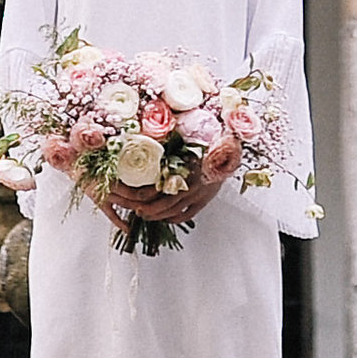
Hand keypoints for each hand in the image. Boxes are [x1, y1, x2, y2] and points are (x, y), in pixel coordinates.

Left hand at [106, 137, 240, 229]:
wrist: (229, 145)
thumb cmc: (204, 138)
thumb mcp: (178, 139)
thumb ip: (162, 146)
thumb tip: (140, 141)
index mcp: (175, 169)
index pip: (148, 191)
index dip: (134, 197)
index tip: (127, 196)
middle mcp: (184, 184)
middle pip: (156, 205)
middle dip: (140, 209)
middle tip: (131, 209)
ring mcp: (196, 194)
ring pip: (170, 212)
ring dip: (155, 216)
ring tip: (144, 214)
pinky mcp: (205, 199)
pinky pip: (187, 214)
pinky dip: (174, 219)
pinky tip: (167, 218)